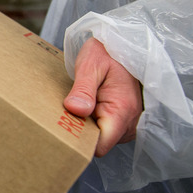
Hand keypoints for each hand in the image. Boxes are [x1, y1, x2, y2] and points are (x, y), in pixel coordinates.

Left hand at [64, 38, 142, 156]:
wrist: (119, 46)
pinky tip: (84, 106)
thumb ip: (83, 89)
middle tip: (66, 110)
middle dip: (80, 132)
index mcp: (123, 111)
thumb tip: (76, 110)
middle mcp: (129, 123)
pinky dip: (90, 121)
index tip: (63, 127)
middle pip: (98, 144)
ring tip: (78, 104)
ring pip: (99, 138)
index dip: (80, 141)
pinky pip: (102, 130)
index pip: (100, 146)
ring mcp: (126, 124)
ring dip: (85, 125)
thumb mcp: (91, 65)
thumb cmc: (105, 53)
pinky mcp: (121, 121)